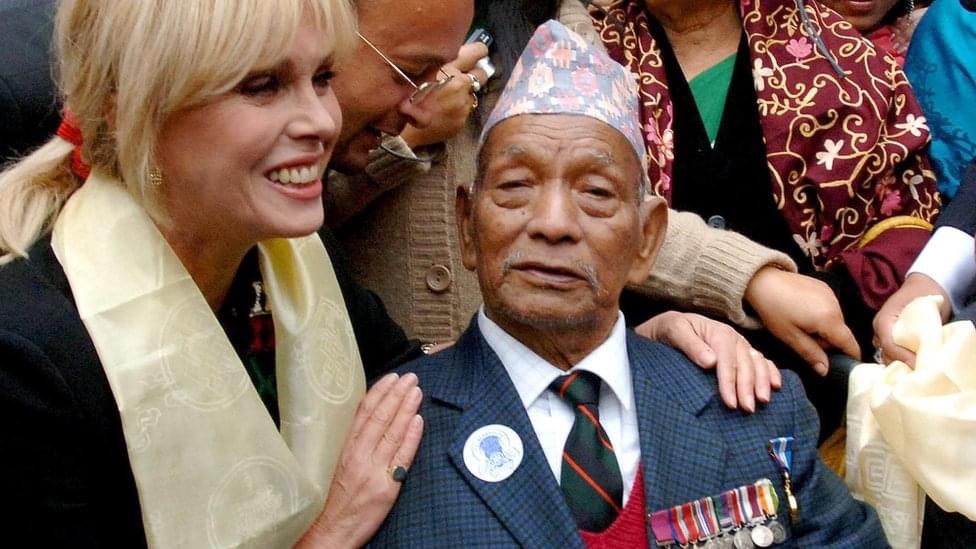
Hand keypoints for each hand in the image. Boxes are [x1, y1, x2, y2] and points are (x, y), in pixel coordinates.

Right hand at [296, 373, 423, 547]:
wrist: (327, 533)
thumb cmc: (329, 500)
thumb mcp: (335, 464)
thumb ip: (351, 443)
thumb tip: (368, 420)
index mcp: (344, 448)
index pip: (364, 413)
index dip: (379, 392)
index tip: (391, 378)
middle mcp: (358, 455)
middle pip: (380, 418)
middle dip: (397, 394)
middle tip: (411, 377)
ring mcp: (372, 471)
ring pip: (393, 432)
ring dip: (407, 408)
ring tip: (417, 391)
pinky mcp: (385, 487)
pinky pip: (402, 457)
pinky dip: (411, 437)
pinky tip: (419, 420)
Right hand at [399, 42, 489, 148]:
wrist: (403, 128)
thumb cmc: (406, 97)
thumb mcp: (421, 70)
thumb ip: (441, 61)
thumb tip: (456, 54)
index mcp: (448, 67)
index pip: (477, 51)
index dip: (479, 51)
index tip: (479, 52)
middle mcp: (459, 83)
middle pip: (481, 73)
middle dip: (476, 73)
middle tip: (468, 75)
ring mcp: (462, 103)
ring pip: (473, 93)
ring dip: (465, 93)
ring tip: (449, 96)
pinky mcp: (462, 118)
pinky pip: (466, 109)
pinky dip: (459, 108)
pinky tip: (445, 110)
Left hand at [635, 311, 780, 412]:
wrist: (670, 326)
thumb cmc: (670, 330)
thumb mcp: (673, 331)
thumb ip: (690, 344)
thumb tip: (710, 361)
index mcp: (717, 332)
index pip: (727, 358)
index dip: (729, 381)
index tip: (730, 402)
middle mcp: (733, 337)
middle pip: (745, 363)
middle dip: (747, 387)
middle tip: (747, 409)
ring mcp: (740, 345)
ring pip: (757, 362)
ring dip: (762, 382)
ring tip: (762, 401)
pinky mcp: (743, 353)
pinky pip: (762, 361)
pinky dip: (771, 372)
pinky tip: (776, 385)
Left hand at [744, 267, 858, 374]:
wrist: (762, 281)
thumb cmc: (773, 309)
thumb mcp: (790, 337)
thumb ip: (811, 354)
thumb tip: (825, 370)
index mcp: (829, 319)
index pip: (851, 344)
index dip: (850, 357)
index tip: (845, 366)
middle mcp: (835, 304)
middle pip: (841, 333)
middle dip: (828, 342)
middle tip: (804, 339)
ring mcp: (831, 294)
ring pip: (836, 321)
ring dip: (823, 328)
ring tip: (800, 324)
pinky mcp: (824, 287)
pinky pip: (830, 308)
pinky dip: (820, 315)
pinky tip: (802, 312)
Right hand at [872, 272, 950, 366]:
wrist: (925, 283)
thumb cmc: (926, 294)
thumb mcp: (926, 309)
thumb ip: (923, 329)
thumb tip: (924, 352)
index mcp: (884, 321)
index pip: (889, 345)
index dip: (903, 357)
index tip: (918, 366)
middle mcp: (878, 329)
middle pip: (885, 353)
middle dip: (900, 364)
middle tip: (918, 372)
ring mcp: (882, 333)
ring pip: (886, 354)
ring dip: (900, 363)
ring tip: (915, 370)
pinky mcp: (889, 336)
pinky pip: (890, 352)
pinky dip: (900, 359)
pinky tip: (910, 364)